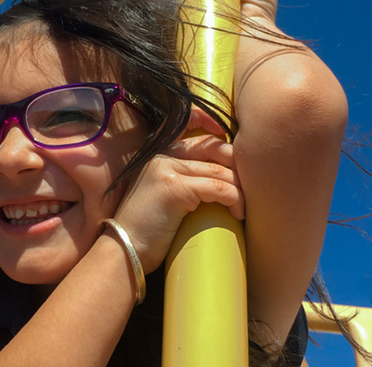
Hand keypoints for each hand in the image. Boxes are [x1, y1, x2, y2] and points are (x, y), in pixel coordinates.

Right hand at [112, 107, 243, 272]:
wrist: (123, 250)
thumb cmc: (146, 228)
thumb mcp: (160, 191)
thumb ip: (181, 175)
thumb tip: (221, 173)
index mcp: (157, 152)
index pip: (188, 120)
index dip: (211, 122)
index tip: (227, 140)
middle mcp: (161, 154)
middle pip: (213, 146)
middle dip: (237, 165)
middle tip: (248, 185)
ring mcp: (167, 169)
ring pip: (220, 170)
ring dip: (240, 189)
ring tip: (244, 206)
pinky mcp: (175, 188)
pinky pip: (218, 188)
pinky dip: (235, 200)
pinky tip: (237, 213)